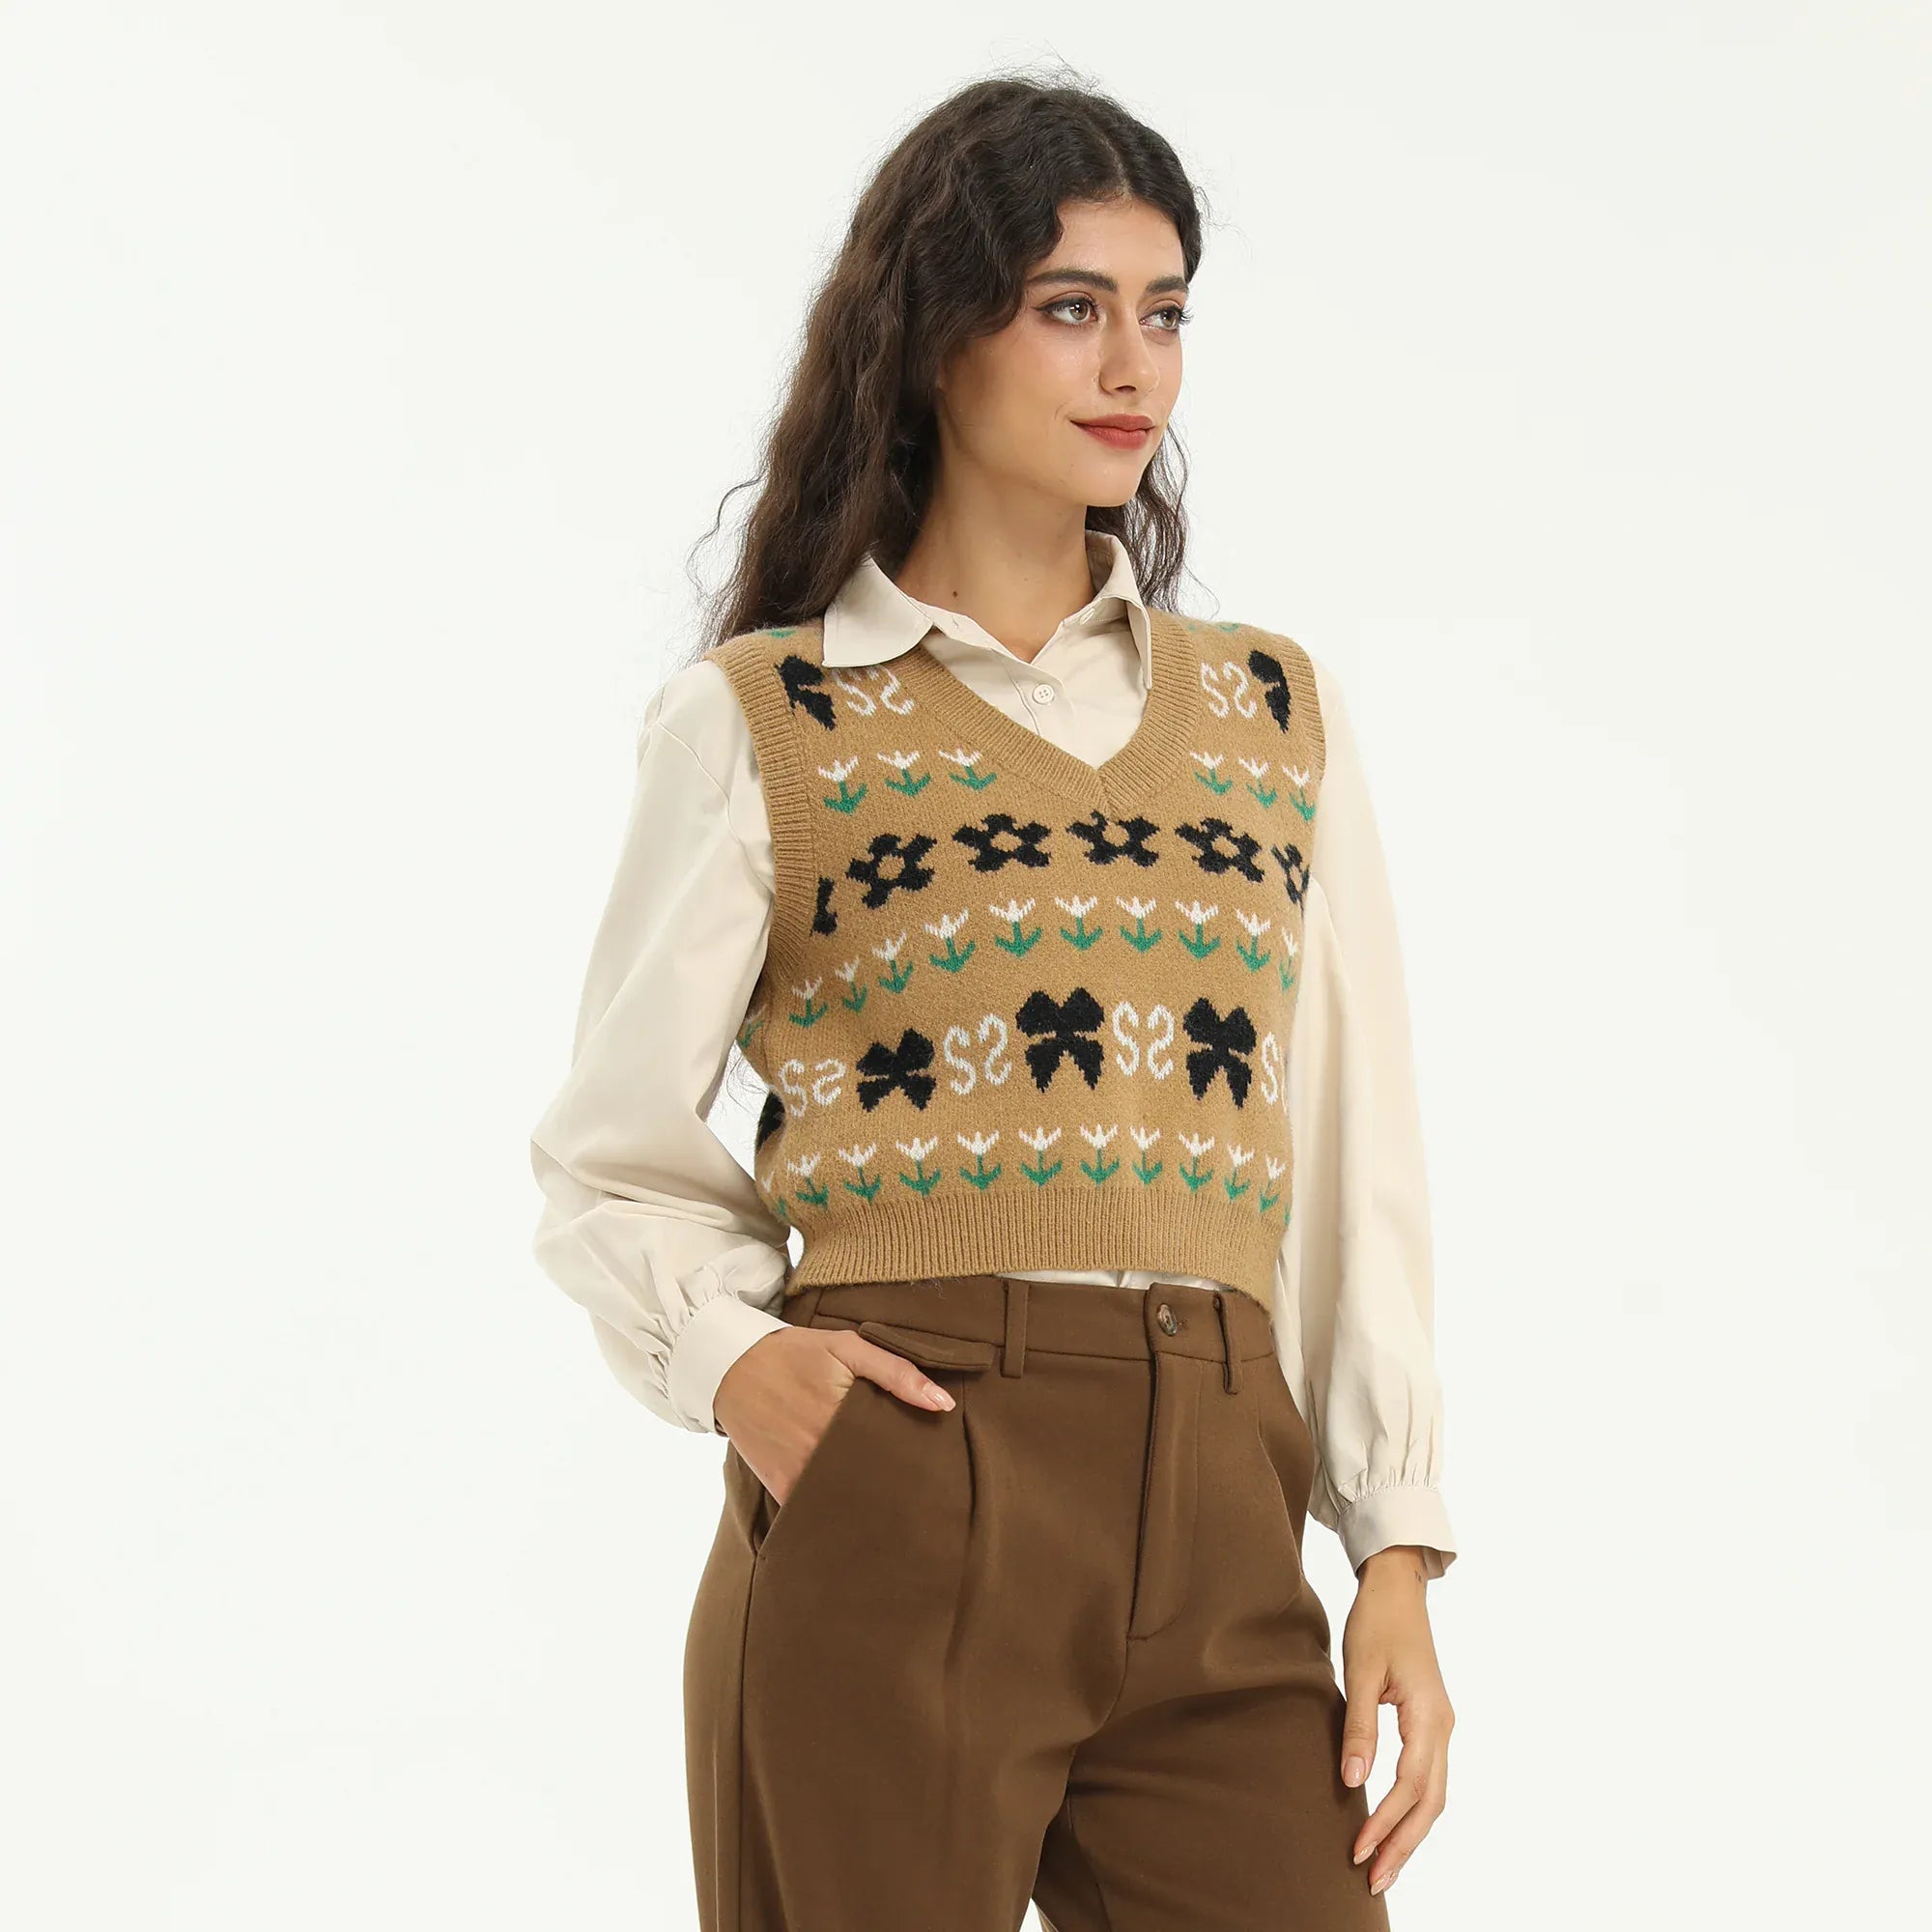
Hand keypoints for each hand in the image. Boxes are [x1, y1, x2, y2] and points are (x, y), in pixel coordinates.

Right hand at [713, 1325, 954, 1504]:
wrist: (732, 1364)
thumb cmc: (796, 1353)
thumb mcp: (847, 1347)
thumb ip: (896, 1372)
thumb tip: (943, 1405)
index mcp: (845, 1417)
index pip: (894, 1454)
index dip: (916, 1465)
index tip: (937, 1473)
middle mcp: (822, 1449)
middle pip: (873, 1481)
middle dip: (897, 1489)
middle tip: (923, 1496)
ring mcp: (799, 1471)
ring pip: (845, 1501)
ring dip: (867, 1505)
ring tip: (895, 1511)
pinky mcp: (780, 1484)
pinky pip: (812, 1509)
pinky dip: (831, 1512)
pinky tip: (852, 1516)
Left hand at [1340, 1545, 1453, 1897]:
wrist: (1397, 1588)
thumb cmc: (1376, 1622)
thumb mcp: (1360, 1670)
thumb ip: (1358, 1727)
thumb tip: (1352, 1781)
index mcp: (1429, 1716)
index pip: (1410, 1785)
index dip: (1386, 1822)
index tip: (1358, 1850)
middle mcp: (1444, 1728)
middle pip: (1431, 1803)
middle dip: (1403, 1844)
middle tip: (1373, 1880)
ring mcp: (1442, 1727)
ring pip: (1434, 1795)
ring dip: (1409, 1832)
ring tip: (1381, 1865)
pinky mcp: (1431, 1724)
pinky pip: (1428, 1778)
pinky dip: (1412, 1809)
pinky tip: (1392, 1825)